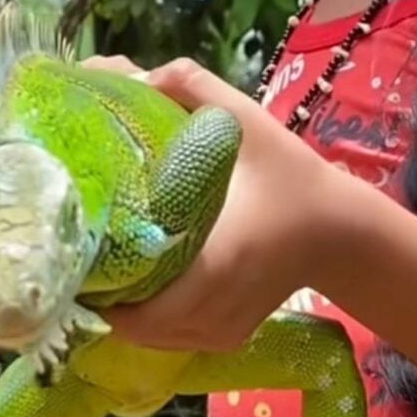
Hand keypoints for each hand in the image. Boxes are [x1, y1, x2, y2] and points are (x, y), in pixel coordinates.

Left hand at [80, 55, 352, 351]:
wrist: (342, 231)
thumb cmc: (292, 178)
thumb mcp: (247, 122)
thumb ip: (192, 88)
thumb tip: (133, 76)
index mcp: (213, 264)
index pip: (136, 303)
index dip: (97, 282)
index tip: (75, 244)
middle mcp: (212, 312)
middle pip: (130, 324)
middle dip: (100, 291)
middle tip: (81, 247)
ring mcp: (219, 333)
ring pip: (147, 338)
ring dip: (121, 308)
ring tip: (102, 263)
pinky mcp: (226, 339)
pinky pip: (170, 339)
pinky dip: (149, 319)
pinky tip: (141, 283)